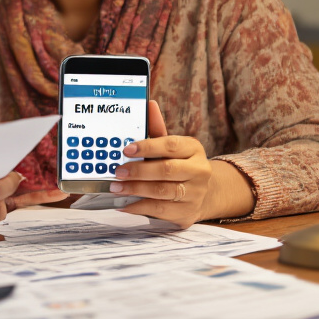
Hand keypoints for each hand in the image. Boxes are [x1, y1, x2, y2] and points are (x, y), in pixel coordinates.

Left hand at [108, 100, 214, 228]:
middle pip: (166, 170)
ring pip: (162, 191)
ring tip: (117, 188)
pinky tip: (124, 203)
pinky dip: (139, 207)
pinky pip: (160, 210)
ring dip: (135, 189)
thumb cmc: (178, 164)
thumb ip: (156, 129)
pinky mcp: (187, 213)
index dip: (147, 147)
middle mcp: (199, 171)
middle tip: (117, 172)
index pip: (170, 145)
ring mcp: (195, 194)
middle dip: (138, 171)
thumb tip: (149, 104)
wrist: (201, 193)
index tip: (126, 150)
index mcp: (193, 148)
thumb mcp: (170, 147)